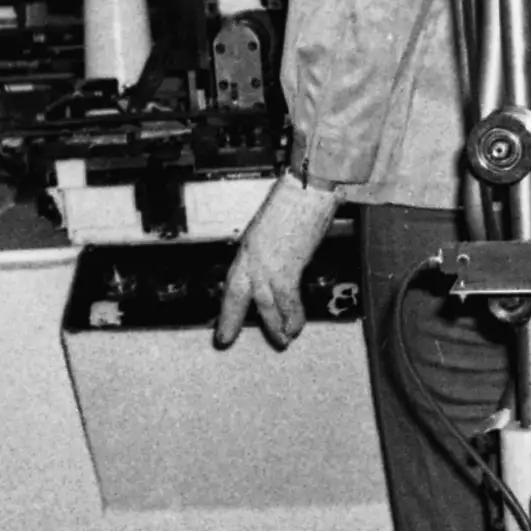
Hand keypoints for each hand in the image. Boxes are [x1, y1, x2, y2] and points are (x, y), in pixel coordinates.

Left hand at [213, 176, 338, 349]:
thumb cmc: (297, 199)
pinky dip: (294, 315)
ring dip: (273, 324)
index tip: (222, 321)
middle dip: (231, 320)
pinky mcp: (288, 266)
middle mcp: (253, 257)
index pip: (233, 281)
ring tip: (281, 341)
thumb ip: (273, 246)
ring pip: (264, 303)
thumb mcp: (275, 225)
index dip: (227, 305)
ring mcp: (268, 263)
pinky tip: (297, 326)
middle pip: (239, 296)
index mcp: (248, 246)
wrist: (309, 189)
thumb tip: (282, 260)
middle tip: (225, 340)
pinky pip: (288, 299)